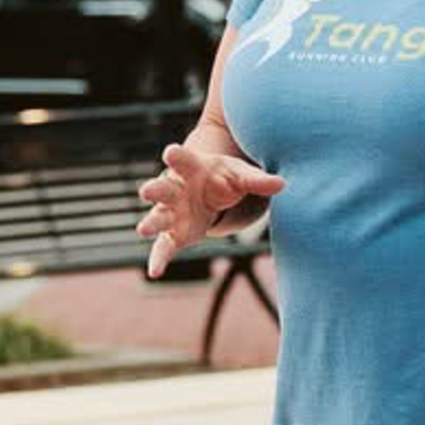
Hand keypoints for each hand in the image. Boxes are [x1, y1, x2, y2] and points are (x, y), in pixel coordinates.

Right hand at [139, 138, 282, 279]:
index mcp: (191, 169)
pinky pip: (164, 247)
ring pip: (158, 217)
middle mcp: (176, 189)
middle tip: (145, 190)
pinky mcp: (173, 234)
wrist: (210, 189)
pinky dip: (159, 259)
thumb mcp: (241, 175)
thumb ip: (258, 181)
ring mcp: (171, 212)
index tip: (170, 151)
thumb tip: (282, 184)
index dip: (177, 156)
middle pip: (162, 188)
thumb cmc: (223, 177)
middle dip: (154, 190)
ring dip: (151, 222)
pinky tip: (154, 273)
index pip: (183, 160)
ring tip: (142, 230)